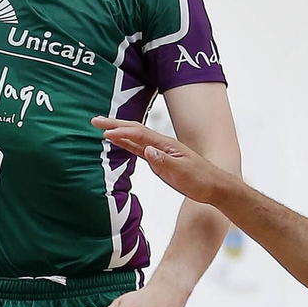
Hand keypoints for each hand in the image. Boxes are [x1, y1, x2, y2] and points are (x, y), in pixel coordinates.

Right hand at [93, 117, 221, 207]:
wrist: (213, 186)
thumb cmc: (201, 179)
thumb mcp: (183, 172)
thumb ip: (164, 162)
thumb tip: (146, 151)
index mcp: (166, 145)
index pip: (140, 135)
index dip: (123, 132)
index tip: (106, 133)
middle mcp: (160, 144)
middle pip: (133, 130)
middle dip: (114, 124)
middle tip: (94, 120)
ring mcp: (158, 151)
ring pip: (133, 138)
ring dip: (117, 131)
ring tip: (100, 126)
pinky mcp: (157, 160)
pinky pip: (137, 149)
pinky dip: (124, 143)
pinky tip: (114, 141)